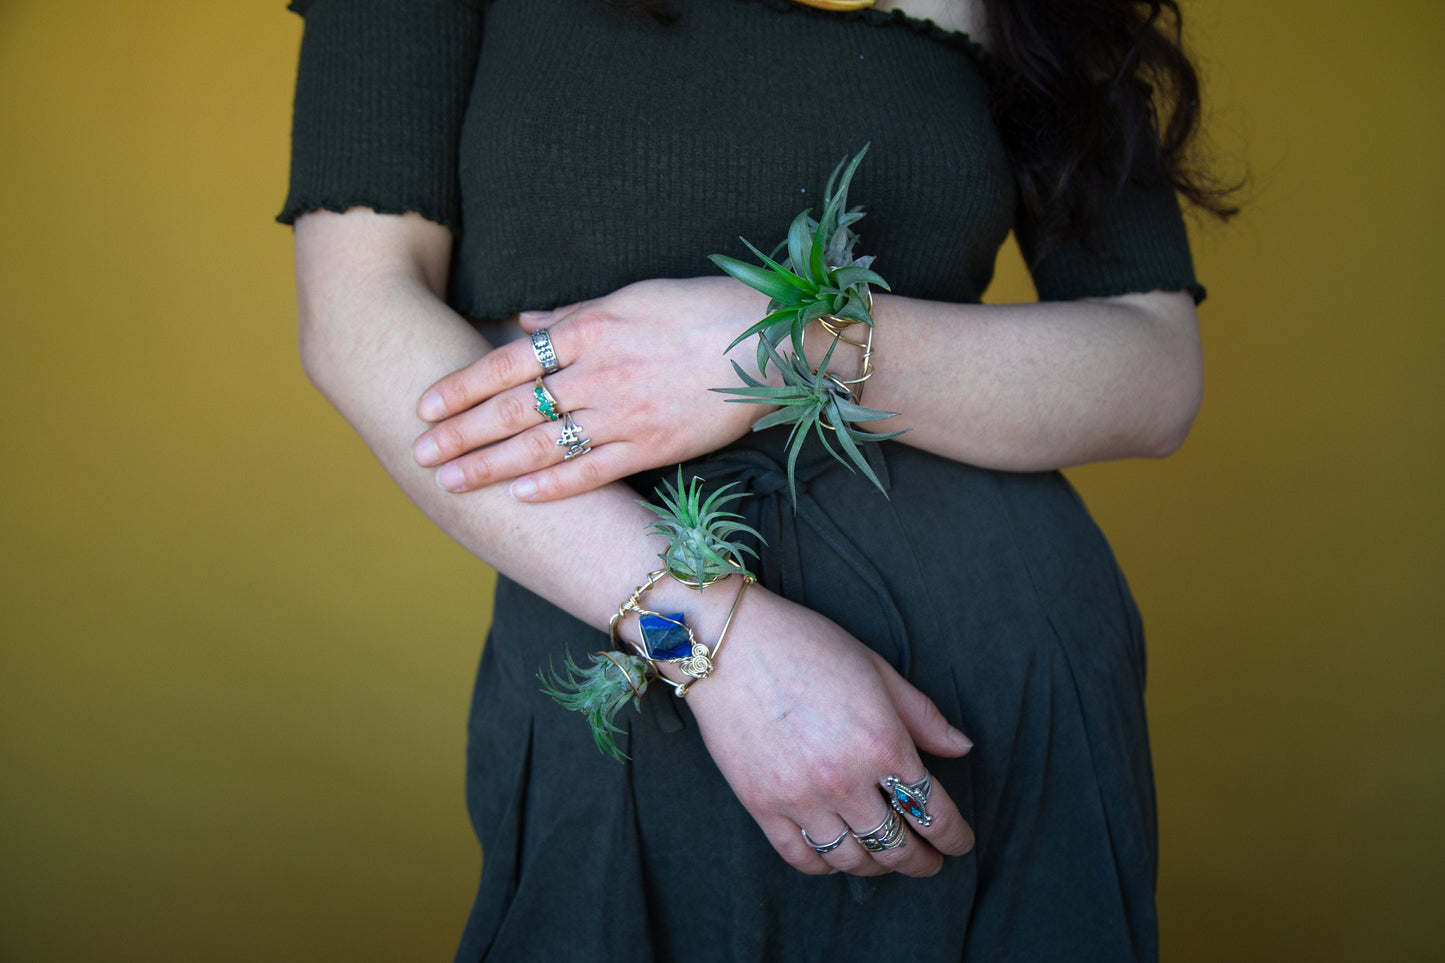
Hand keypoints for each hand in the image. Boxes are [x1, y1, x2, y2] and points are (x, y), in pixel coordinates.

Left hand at [412, 277, 771, 499]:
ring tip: (452, 482)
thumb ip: (573, 314)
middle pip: (514, 408)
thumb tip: (526, 324)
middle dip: (461, 434)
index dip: (462, 386)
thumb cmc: (700, 308)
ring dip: (492, 466)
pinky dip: (554, 485)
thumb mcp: (630, 295)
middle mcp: (597, 373)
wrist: (766, 342)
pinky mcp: (653, 446)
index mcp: (589, 329)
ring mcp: (623, 414)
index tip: (425, 406)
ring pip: (543, 445)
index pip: (508, 362)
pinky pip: (593, 470)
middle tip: (420, 454)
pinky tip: (520, 495)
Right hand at [671, 582, 975, 876]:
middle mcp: (845, 779)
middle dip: (923, 861)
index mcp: (882, 742)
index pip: (933, 811)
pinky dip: (826, 866)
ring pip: (852, 859)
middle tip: (931, 861)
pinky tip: (837, 854)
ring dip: (878, 866)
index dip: (955, 835)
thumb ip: (923, 715)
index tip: (960, 841)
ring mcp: (800, 797)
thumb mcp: (876, 668)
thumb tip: (962, 748)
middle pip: (897, 846)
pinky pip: (802, 857)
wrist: (726, 642)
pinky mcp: (761, 805)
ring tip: (886, 858)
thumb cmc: (804, 643)